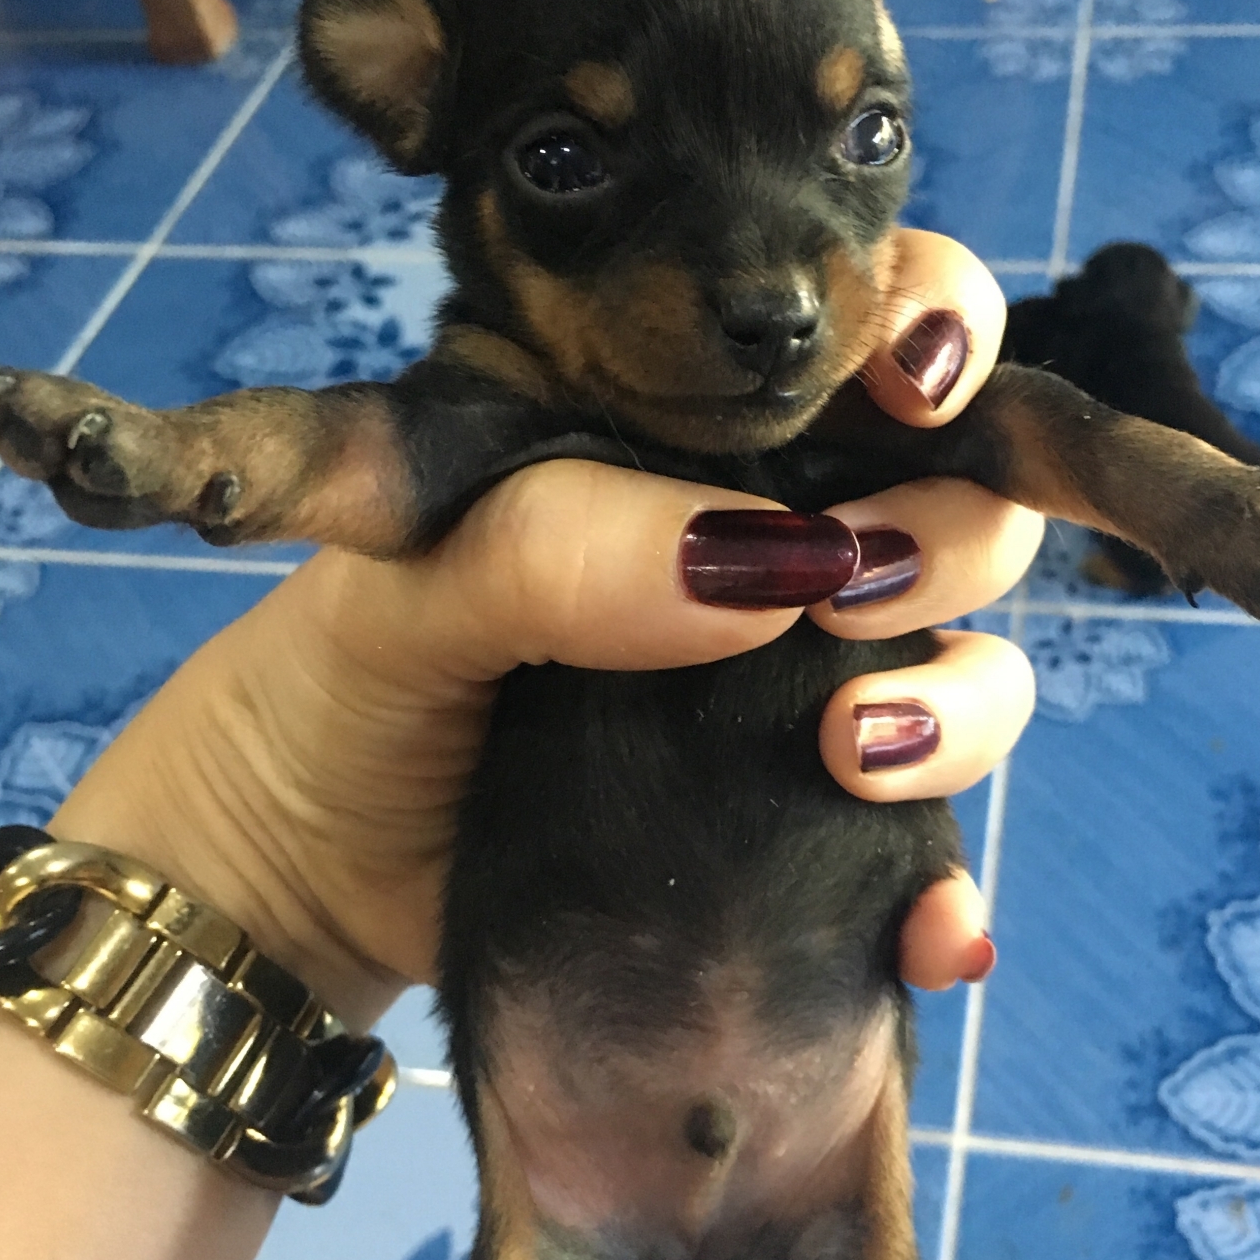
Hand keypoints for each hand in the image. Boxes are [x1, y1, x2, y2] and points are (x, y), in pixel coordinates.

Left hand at [53, 230, 1040, 1027]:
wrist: (295, 877)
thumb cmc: (332, 686)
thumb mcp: (410, 586)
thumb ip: (560, 547)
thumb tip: (775, 565)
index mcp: (681, 436)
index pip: (857, 328)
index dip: (931, 325)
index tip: (915, 386)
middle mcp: (763, 553)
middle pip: (955, 501)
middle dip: (951, 534)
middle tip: (853, 591)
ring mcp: (788, 697)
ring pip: (964, 668)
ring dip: (958, 707)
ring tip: (851, 754)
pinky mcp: (794, 833)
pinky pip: (918, 857)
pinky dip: (947, 898)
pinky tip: (932, 934)